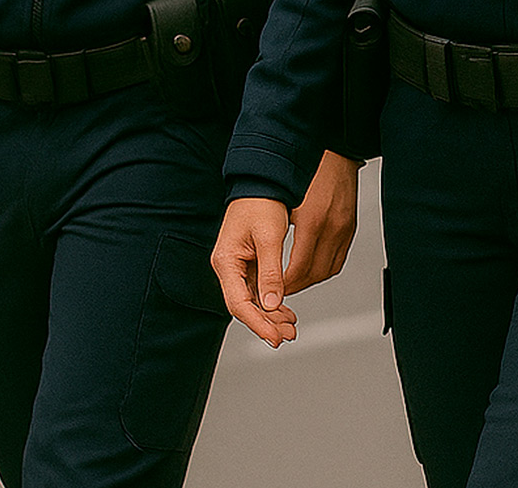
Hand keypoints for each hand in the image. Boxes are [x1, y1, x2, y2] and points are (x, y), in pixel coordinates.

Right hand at [211, 197, 297, 345]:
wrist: (262, 180)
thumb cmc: (262, 202)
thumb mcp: (269, 237)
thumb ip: (270, 272)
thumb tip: (272, 305)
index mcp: (226, 261)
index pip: (239, 303)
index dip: (258, 323)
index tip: (276, 338)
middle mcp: (228, 266)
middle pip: (245, 305)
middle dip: (266, 323)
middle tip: (289, 336)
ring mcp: (238, 266)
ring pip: (253, 299)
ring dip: (271, 315)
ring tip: (291, 327)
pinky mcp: (249, 262)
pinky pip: (259, 288)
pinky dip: (272, 300)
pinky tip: (286, 310)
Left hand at [284, 151, 359, 295]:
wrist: (331, 147)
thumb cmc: (303, 168)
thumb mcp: (280, 200)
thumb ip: (273, 233)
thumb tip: (260, 260)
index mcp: (312, 221)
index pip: (297, 270)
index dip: (282, 284)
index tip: (270, 287)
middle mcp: (332, 226)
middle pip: (314, 274)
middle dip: (295, 285)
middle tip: (278, 287)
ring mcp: (344, 227)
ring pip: (328, 270)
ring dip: (310, 278)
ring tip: (292, 278)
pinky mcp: (350, 226)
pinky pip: (338, 259)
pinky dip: (324, 268)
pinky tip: (310, 265)